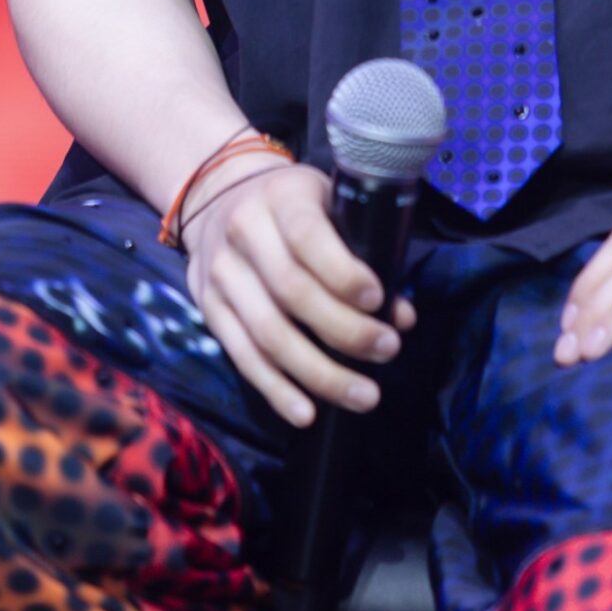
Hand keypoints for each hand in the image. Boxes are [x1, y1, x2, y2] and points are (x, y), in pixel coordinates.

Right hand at [183, 157, 416, 429]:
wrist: (217, 197)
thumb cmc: (292, 205)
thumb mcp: (328, 204)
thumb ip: (363, 251)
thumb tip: (401, 317)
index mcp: (281, 197)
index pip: (308, 236)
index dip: (343, 272)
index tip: (378, 300)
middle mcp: (244, 233)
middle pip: (292, 292)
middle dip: (345, 329)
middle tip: (388, 349)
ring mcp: (221, 275)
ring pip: (268, 334)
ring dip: (319, 373)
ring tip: (364, 395)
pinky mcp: (210, 310)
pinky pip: (243, 357)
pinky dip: (276, 390)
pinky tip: (307, 413)